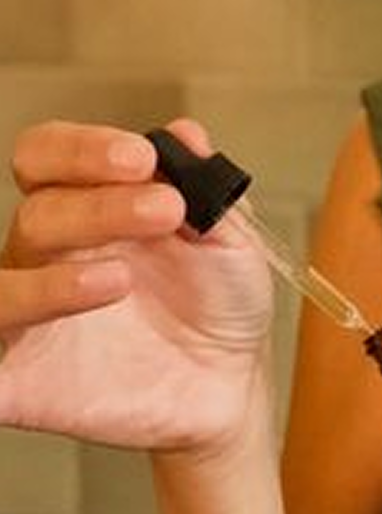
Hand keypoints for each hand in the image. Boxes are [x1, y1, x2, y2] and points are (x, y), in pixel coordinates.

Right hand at [0, 118, 272, 455]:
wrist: (229, 378)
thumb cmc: (220, 296)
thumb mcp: (229, 236)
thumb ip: (205, 186)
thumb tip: (184, 134)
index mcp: (92, 203)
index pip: (49, 156)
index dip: (82, 150)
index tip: (141, 158)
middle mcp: (50, 252)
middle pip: (39, 212)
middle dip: (102, 206)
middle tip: (167, 211)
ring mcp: (30, 314)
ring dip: (49, 281)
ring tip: (120, 280)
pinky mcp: (19, 379)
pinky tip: (33, 338)